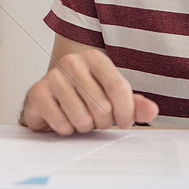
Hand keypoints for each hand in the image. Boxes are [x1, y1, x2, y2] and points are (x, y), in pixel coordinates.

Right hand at [21, 50, 157, 134]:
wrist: (50, 99)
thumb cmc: (84, 97)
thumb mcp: (112, 98)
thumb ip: (134, 104)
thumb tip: (152, 110)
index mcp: (94, 58)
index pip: (118, 88)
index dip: (125, 112)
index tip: (124, 122)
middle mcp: (72, 62)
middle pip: (101, 106)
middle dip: (102, 122)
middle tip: (96, 118)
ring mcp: (53, 76)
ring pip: (82, 118)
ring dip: (84, 126)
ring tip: (79, 117)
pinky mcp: (37, 93)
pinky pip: (62, 124)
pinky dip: (66, 129)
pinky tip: (63, 118)